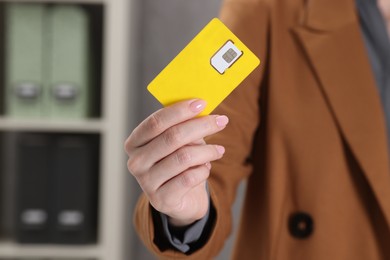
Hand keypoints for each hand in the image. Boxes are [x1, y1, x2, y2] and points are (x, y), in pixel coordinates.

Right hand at [125, 99, 227, 226]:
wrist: (181, 199)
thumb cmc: (178, 162)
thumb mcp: (180, 142)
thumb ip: (185, 125)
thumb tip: (202, 107)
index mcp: (135, 142)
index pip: (156, 122)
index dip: (180, 111)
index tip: (202, 103)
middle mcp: (136, 162)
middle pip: (172, 137)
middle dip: (200, 126)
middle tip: (221, 121)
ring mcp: (146, 183)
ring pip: (184, 157)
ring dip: (207, 151)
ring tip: (218, 150)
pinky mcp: (162, 199)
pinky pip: (190, 178)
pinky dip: (203, 170)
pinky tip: (206, 168)